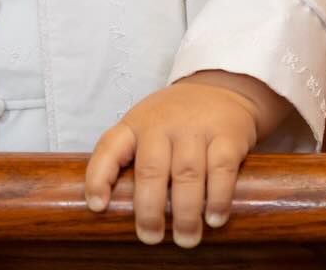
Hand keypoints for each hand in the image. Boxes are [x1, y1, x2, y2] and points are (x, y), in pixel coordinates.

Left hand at [84, 71, 283, 247]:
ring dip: (185, 212)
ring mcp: (195, 128)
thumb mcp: (145, 126)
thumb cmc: (175, 119)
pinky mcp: (227, 134)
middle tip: (151, 237)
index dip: (99, 177)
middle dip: (149, 209)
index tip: (98, 206)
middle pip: (151, 169)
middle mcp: (162, 124)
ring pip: (186, 174)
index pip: (109, 147)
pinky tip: (214, 218)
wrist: (221, 88)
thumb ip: (132, 157)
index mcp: (135, 125)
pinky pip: (221, 169)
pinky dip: (217, 198)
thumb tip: (118, 209)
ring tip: (185, 238)